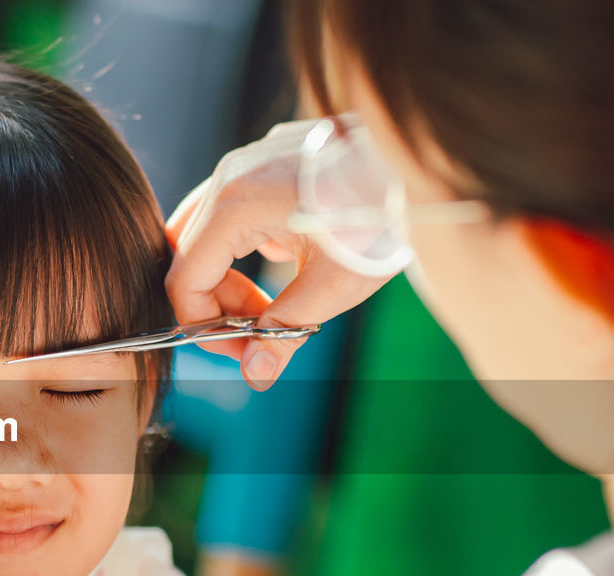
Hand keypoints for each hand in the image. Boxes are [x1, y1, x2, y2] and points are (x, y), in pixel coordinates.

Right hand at [166, 117, 389, 389]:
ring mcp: (249, 162)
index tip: (244, 349)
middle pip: (188, 255)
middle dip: (214, 302)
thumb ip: (284, 331)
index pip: (185, 279)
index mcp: (235, 203)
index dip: (205, 326)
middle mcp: (231, 175)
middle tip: (257, 330)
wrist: (428, 161)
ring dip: (229, 277)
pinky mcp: (269, 162)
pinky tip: (290, 265)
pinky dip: (246, 250)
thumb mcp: (335, 285)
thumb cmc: (383, 217)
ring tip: (273, 304)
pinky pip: (234, 214)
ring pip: (208, 234)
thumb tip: (256, 375)